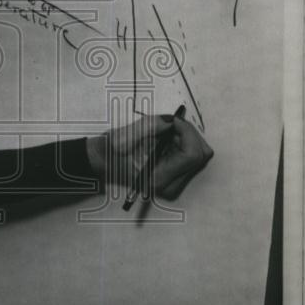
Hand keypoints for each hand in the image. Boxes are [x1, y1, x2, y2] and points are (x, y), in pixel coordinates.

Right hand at [86, 113, 213, 199]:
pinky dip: (183, 143)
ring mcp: (175, 182)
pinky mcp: (176, 177)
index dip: (187, 133)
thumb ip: (154, 126)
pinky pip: (192, 156)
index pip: (192, 155)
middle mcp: (170, 184)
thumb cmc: (111, 152)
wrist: (104, 162)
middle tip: (170, 126)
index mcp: (159, 177)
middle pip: (200, 155)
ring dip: (186, 138)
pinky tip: (166, 141)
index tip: (175, 121)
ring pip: (199, 154)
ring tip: (164, 135)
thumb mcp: (128, 135)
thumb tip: (176, 120)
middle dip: (188, 134)